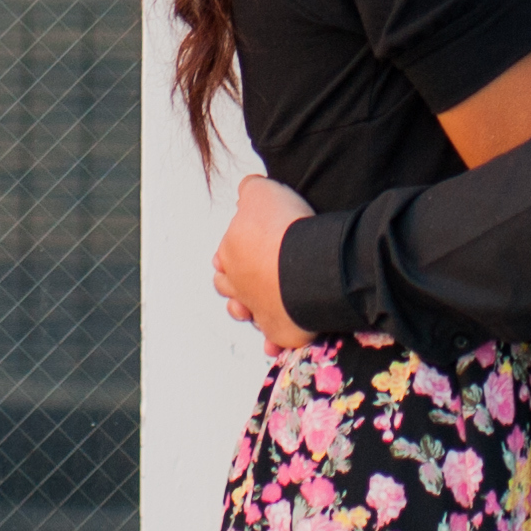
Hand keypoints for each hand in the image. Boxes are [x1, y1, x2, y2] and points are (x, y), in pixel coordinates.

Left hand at [213, 175, 315, 347]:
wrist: (306, 264)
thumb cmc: (283, 228)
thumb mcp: (262, 192)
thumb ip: (251, 190)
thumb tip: (247, 189)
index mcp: (230, 255)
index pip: (223, 256)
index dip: (234, 252)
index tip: (247, 248)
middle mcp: (239, 286)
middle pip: (229, 289)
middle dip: (236, 284)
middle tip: (253, 277)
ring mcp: (259, 311)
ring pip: (247, 314)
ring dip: (251, 311)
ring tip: (259, 306)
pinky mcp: (281, 330)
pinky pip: (275, 339)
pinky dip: (275, 341)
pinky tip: (278, 340)